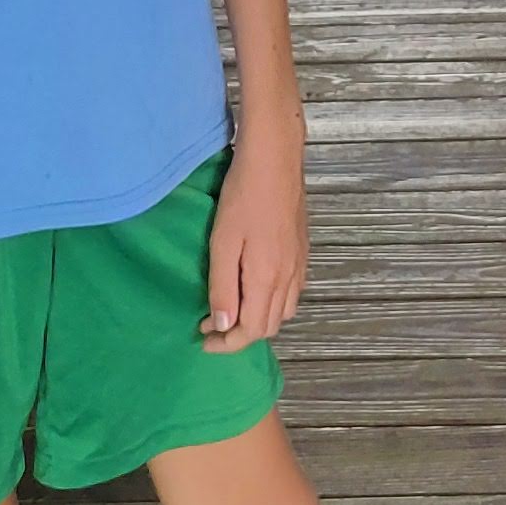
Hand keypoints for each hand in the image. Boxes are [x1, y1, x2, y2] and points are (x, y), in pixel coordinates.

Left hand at [202, 126, 306, 350]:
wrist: (275, 160)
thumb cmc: (243, 197)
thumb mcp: (222, 242)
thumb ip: (223, 287)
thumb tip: (222, 326)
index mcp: (267, 279)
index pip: (251, 331)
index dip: (226, 344)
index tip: (203, 339)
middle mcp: (289, 278)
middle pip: (270, 327)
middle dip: (240, 335)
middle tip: (211, 324)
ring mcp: (299, 266)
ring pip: (284, 313)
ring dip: (258, 321)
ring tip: (231, 310)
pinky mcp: (303, 252)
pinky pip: (293, 294)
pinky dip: (274, 305)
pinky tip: (256, 290)